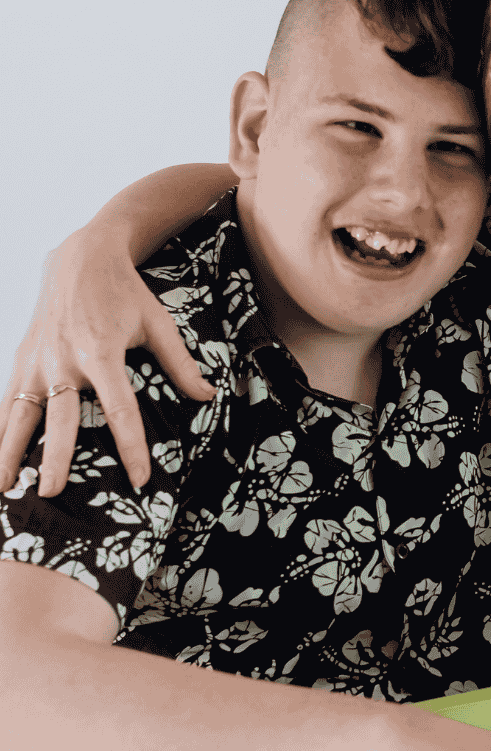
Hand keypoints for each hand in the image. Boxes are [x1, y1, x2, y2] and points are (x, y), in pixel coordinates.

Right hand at [0, 227, 215, 496]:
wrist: (82, 257)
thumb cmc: (126, 293)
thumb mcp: (159, 323)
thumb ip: (180, 363)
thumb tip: (208, 396)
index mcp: (103, 352)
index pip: (120, 409)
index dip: (131, 446)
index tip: (140, 478)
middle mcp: (65, 360)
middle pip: (62, 418)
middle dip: (56, 458)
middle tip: (52, 493)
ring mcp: (39, 360)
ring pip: (22, 412)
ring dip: (10, 451)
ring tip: (5, 487)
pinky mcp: (22, 357)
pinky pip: (7, 399)